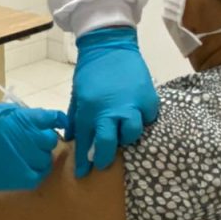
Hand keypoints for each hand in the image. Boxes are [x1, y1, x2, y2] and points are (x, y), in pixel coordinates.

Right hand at [0, 103, 67, 191]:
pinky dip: (37, 170)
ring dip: (41, 155)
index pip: (52, 118)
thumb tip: (39, 117)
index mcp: (21, 120)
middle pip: (51, 139)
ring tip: (27, 155)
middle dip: (45, 138)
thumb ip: (19, 113)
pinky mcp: (22, 178)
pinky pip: (41, 174)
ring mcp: (26, 160)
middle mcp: (27, 139)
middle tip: (33, 141)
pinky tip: (27, 167)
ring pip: (47, 158)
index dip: (58, 120)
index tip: (58, 123)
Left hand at [67, 27, 158, 176]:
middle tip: (101, 163)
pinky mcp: (148, 100)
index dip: (83, 162)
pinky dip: (142, 121)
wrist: (110, 46)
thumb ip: (75, 117)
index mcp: (89, 109)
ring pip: (132, 134)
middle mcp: (111, 111)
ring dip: (125, 138)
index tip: (83, 173)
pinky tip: (137, 117)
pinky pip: (148, 119)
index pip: (85, 143)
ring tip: (121, 135)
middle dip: (103, 158)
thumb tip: (71, 138)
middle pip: (109, 145)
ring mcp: (132, 106)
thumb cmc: (90, 71)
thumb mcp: (77, 94)